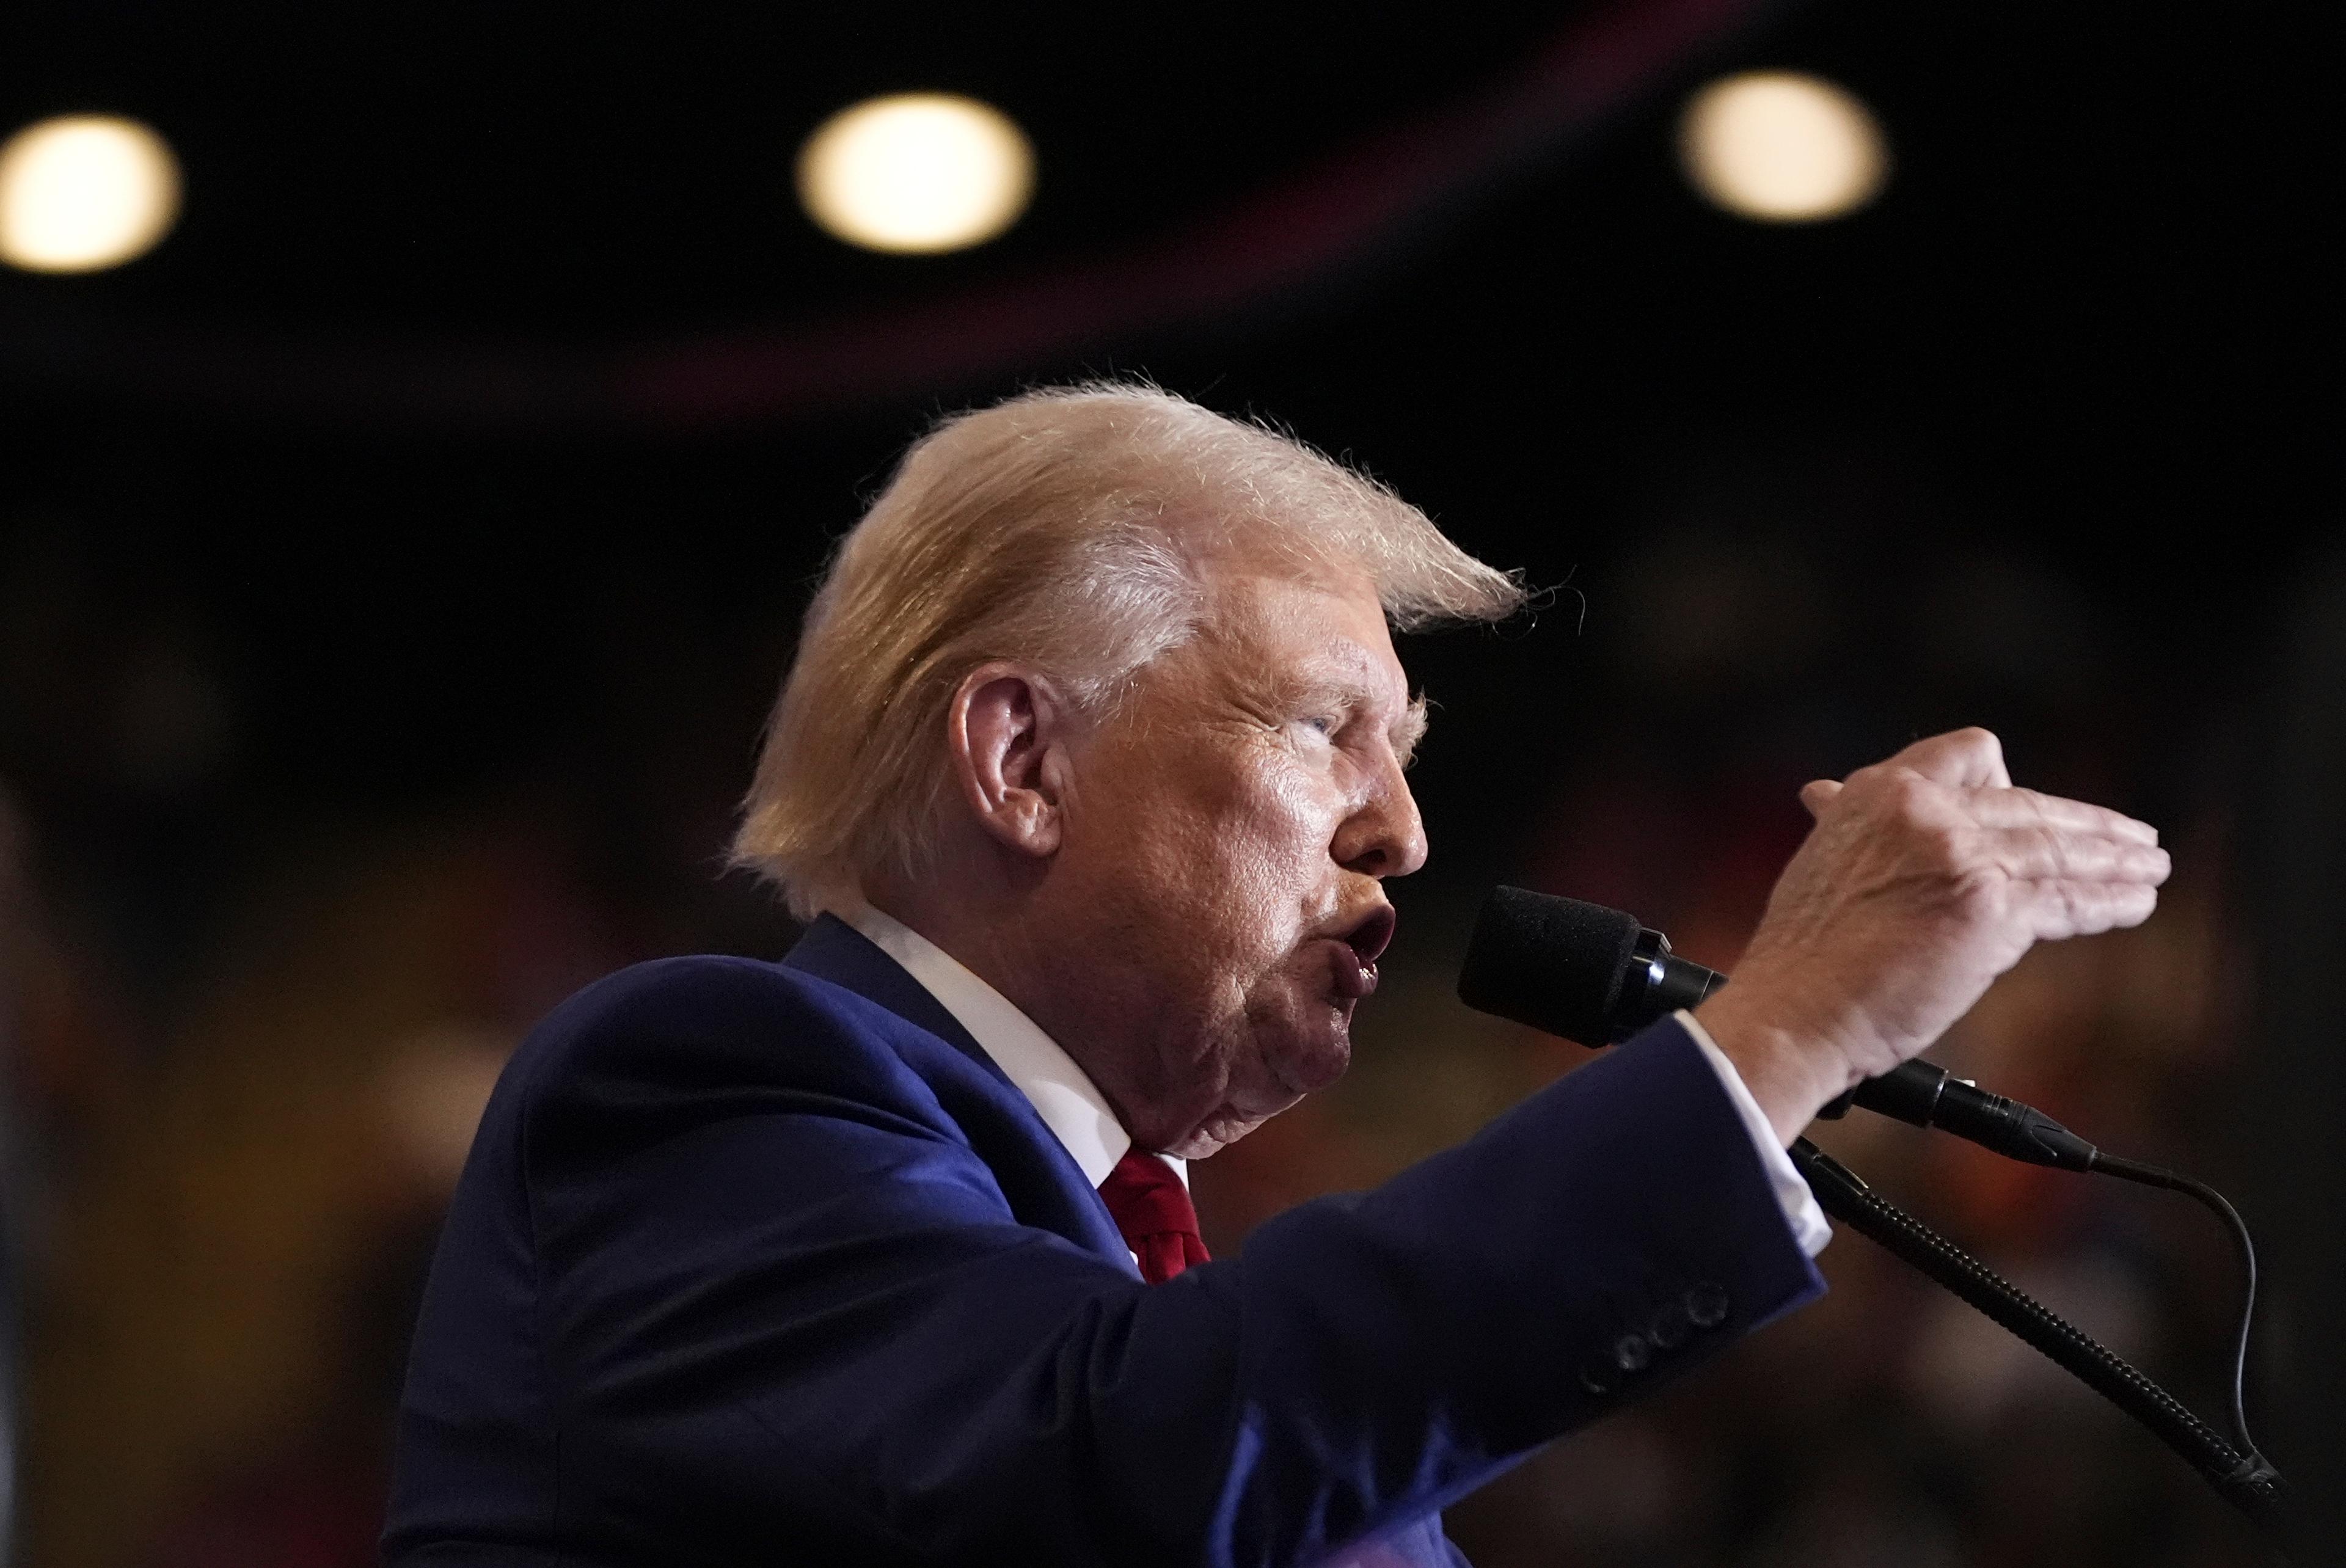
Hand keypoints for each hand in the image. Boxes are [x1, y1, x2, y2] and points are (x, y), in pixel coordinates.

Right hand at [1694, 727, 2169, 1142]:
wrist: (1793, 1009)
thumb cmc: (1801, 955)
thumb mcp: (1819, 860)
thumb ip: (1847, 826)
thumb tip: (1828, 795)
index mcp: (1879, 792)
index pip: (1970, 755)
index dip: (2010, 779)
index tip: (2033, 801)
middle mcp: (1924, 811)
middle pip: (2033, 807)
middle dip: (2090, 827)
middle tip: (2133, 839)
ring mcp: (1961, 857)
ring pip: (2059, 851)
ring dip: (2115, 863)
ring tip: (2150, 869)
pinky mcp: (1991, 910)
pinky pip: (2066, 901)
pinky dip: (2108, 903)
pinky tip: (2134, 904)